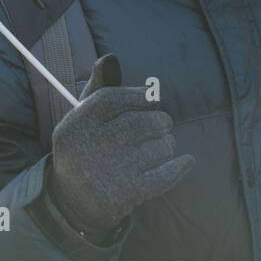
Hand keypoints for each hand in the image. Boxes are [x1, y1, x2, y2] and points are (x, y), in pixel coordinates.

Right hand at [45, 54, 194, 237]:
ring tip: (161, 146)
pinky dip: (180, 166)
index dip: (138, 96)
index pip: (113, 99)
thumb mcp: (82, 119)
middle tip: (162, 124)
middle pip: (141, 122)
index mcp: (77, 125)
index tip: (152, 99)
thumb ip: (99, 88)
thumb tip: (110, 58)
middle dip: (159, 121)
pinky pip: (165, 175)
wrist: (74, 202)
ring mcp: (111, 172)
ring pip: (158, 147)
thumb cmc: (86, 148)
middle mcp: (92, 147)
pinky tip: (186, 161)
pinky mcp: (128, 193)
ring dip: (167, 144)